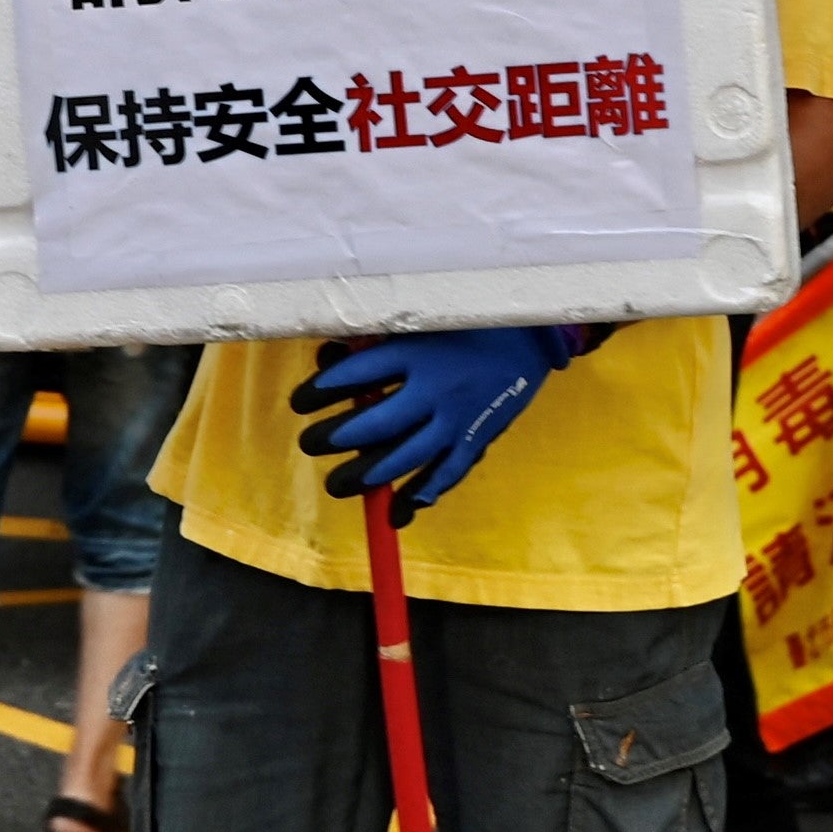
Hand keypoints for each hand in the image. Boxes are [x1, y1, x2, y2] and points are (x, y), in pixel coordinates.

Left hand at [290, 326, 583, 515]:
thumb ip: (376, 338)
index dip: (319, 392)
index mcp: (415, 353)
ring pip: (403, 458)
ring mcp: (456, 420)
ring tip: (336, 484)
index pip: (353, 377)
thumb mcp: (419, 319)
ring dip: (365, 476)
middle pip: (373, 425)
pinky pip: (445, 476)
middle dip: (333, 439)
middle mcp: (434, 390)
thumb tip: (330, 356)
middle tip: (309, 443)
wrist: (532, 337)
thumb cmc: (467, 322)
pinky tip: (395, 512)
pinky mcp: (476, 440)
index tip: (300, 401)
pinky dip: (419, 497)